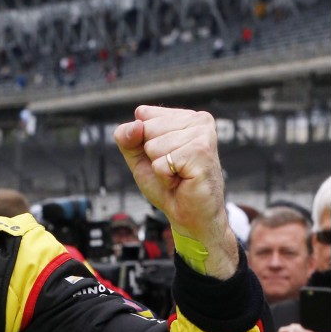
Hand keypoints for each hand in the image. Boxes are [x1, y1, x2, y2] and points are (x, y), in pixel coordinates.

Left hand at [113, 106, 237, 278]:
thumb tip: (135, 125)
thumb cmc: (168, 186)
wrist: (190, 215)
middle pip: (146, 129)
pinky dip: (164, 177)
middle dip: (152, 156)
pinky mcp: (201, 151)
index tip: (163, 157)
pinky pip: (160, 162)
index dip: (142, 144)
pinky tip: (182, 180)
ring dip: (160, 168)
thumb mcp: (139, 158)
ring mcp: (202, 134)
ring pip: (153, 146)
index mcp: (185, 116)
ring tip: (178, 175)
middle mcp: (198, 120)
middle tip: (172, 169)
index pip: (142, 116)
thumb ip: (127, 138)